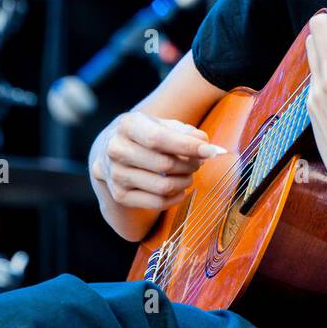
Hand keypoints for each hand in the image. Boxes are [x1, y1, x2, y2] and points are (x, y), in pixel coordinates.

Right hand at [93, 111, 225, 209]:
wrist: (116, 151)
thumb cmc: (147, 135)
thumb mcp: (163, 125)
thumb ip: (185, 132)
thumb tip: (204, 143)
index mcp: (127, 126)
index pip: (158, 138)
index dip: (187, 146)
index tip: (210, 151)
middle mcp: (116, 150)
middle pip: (163, 164)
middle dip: (190, 165)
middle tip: (199, 162)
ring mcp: (116, 174)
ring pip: (162, 186)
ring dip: (185, 181)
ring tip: (189, 174)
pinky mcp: (120, 195)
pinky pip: (157, 202)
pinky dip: (176, 197)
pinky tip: (181, 189)